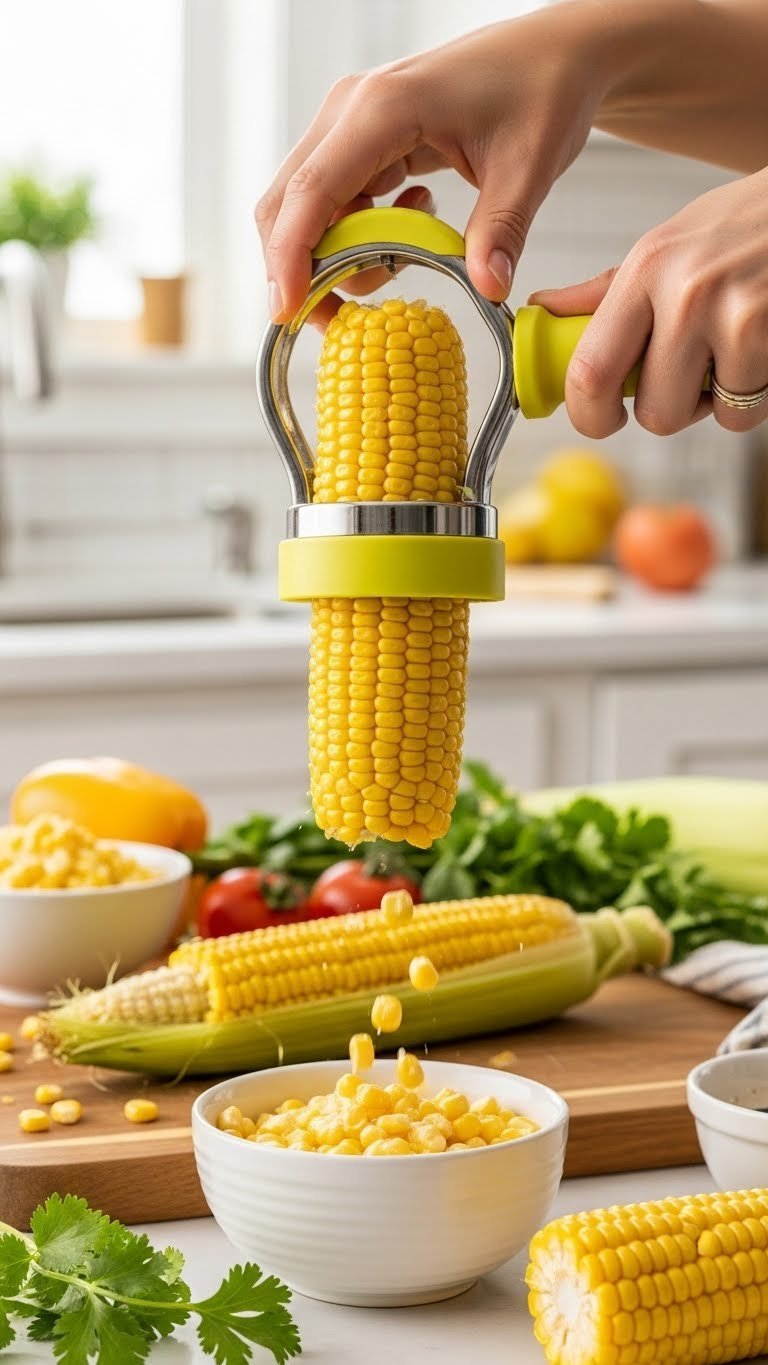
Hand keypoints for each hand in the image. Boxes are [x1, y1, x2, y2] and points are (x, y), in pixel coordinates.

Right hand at [255, 7, 608, 321]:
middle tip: (340, 319)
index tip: (288, 309)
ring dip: (337, 255)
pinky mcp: (363, 140)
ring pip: (307, 207)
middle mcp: (352, 110)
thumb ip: (501, 231)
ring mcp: (351, 123)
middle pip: (289, 202)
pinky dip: (358, 236)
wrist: (555, 53)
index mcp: (384, 107)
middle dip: (302, 269)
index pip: (312, 190)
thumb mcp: (529, 167)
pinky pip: (335, 201)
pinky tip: (410, 229)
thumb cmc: (543, 89)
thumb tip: (488, 289)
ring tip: (398, 265)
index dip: (291, 256)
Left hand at [530, 168, 767, 436]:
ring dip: (715, 403)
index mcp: (646, 269)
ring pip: (704, 415)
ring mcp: (735, 315)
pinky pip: (746, 409)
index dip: (589, 415)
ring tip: (729, 355)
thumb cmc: (743, 229)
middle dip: (668, 410)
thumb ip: (607, 291)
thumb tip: (543, 310)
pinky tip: (758, 351)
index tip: (601, 420)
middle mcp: (686, 292)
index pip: (590, 371)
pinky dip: (754, 395)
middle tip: (684, 379)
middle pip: (652, 411)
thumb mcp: (668, 246)